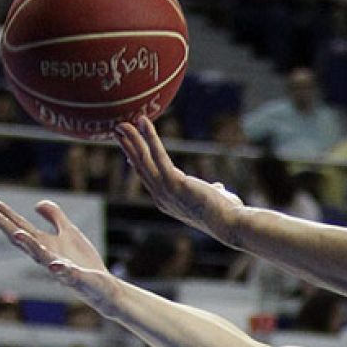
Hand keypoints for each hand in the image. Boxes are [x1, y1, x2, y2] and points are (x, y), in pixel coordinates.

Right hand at [0, 199, 121, 310]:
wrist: (104, 288)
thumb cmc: (83, 261)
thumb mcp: (69, 233)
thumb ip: (55, 218)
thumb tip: (37, 204)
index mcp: (45, 245)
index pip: (21, 228)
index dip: (6, 215)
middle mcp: (48, 257)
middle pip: (24, 241)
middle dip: (7, 228)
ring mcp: (61, 269)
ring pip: (43, 258)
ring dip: (30, 246)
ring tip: (18, 234)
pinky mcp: (78, 279)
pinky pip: (69, 274)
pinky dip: (62, 270)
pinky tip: (57, 265)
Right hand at [114, 116, 243, 240]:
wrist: (230, 224)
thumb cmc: (226, 213)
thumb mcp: (214, 200)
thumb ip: (211, 191)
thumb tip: (218, 188)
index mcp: (167, 202)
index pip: (148, 178)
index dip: (137, 162)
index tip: (128, 150)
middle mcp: (161, 197)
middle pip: (140, 167)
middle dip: (128, 147)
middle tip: (117, 130)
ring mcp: (164, 190)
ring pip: (143, 159)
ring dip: (132, 139)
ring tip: (122, 123)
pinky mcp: (173, 181)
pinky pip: (157, 154)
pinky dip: (149, 137)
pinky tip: (143, 122)